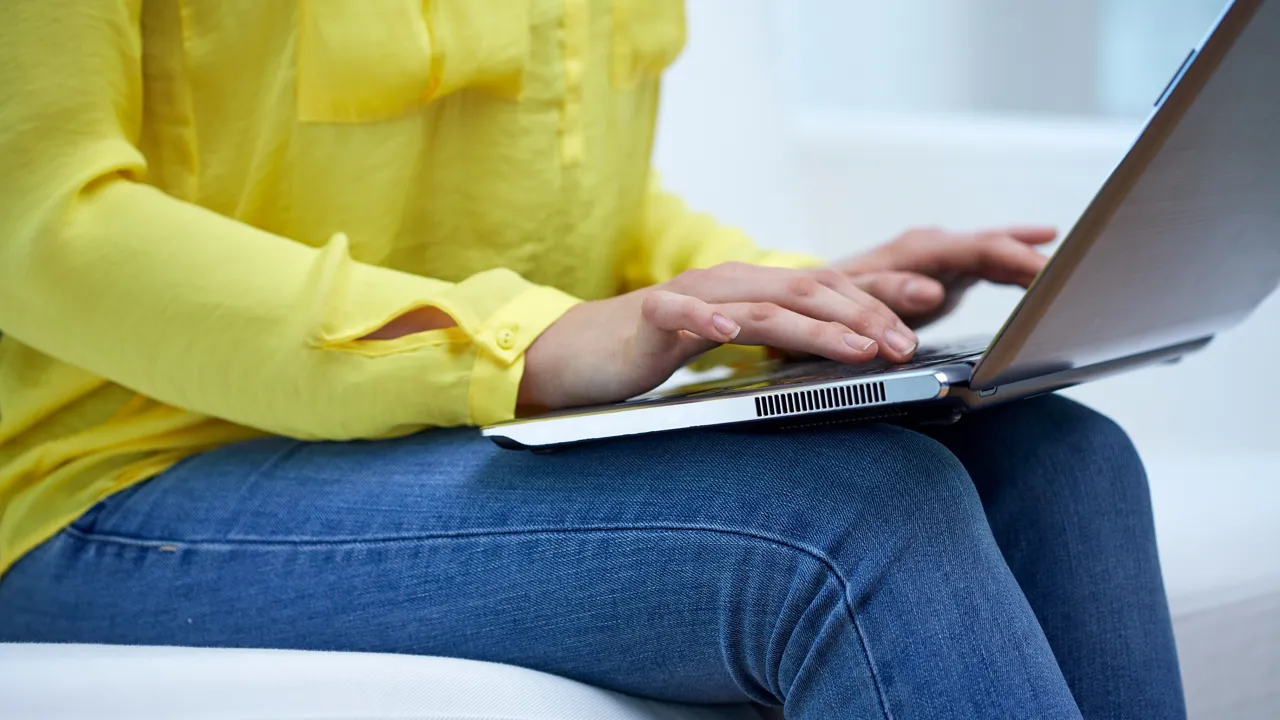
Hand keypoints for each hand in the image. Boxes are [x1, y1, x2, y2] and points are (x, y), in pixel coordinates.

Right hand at [518, 263, 919, 410]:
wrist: (582, 350)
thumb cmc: (658, 351)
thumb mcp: (729, 345)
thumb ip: (775, 342)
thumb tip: (840, 358)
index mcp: (754, 290)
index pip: (826, 290)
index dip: (874, 305)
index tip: (918, 329)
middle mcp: (730, 284)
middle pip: (808, 291)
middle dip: (864, 316)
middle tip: (906, 343)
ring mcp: (691, 297)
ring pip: (762, 305)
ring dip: (814, 327)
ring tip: (856, 347)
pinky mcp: (651, 316)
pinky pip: (681, 313)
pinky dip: (707, 319)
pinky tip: (728, 332)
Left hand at [834, 226, 1057, 327]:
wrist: (810, 299)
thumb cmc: (827, 303)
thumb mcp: (851, 303)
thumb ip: (889, 295)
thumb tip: (931, 290)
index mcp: (915, 251)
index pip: (977, 248)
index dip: (1017, 257)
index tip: (1050, 273)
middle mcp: (931, 247)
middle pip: (994, 246)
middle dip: (1034, 258)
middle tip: (1076, 276)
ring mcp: (938, 258)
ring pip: (995, 251)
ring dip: (1031, 260)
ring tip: (1075, 272)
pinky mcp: (943, 271)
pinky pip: (987, 262)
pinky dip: (1016, 263)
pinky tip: (1045, 259)